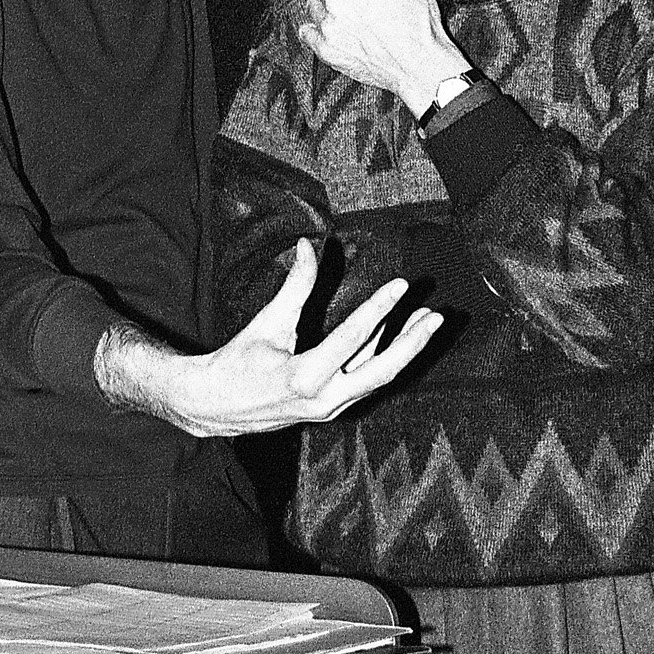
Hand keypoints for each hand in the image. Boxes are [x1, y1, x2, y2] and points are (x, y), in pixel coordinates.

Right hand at [93, 239, 441, 436]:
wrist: (216, 406)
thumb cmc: (238, 362)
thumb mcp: (267, 323)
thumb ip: (294, 286)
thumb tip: (307, 245)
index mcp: (305, 378)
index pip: (353, 339)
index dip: (379, 308)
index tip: (401, 284)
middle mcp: (324, 399)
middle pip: (382, 371)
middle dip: (413, 343)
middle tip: (438, 315)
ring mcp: (331, 407)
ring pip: (378, 377)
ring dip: (404, 349)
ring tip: (428, 321)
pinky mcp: (331, 406)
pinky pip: (364, 379)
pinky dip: (381, 356)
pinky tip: (396, 334)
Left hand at [299, 0, 465, 113]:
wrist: (422, 65)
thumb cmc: (419, 18)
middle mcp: (334, 3)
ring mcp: (328, 29)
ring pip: (314, 4)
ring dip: (328, 4)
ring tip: (354, 13)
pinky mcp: (327, 51)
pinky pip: (307, 31)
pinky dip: (318, 28)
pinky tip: (339, 28)